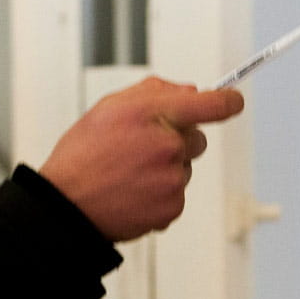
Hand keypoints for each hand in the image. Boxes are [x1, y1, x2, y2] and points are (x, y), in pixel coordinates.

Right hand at [37, 76, 242, 241]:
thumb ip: (153, 92)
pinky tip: (133, 192)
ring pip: (184, 169)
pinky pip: (177, 195)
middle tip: (141, 150)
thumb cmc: (83, 157)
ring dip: (165, 169)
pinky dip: (159, 195)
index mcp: (154, 115)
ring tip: (128, 175)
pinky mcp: (172, 207)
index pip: (209, 104)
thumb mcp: (109, 108)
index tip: (232, 102)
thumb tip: (188, 90)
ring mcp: (172, 178)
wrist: (67, 205)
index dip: (226, 101)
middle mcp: (168, 145)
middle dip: (177, 141)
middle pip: (197, 139)